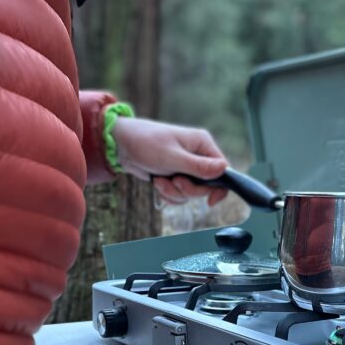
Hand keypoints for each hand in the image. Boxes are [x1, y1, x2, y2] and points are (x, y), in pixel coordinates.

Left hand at [112, 117, 228, 205]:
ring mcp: (187, 167)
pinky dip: (169, 194)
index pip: (223, 169)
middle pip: (208, 185)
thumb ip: (198, 166)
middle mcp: (198, 155)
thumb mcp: (172, 157)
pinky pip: (180, 194)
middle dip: (188, 190)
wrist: (121, 145)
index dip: (220, 187)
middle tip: (174, 182)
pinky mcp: (176, 175)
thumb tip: (223, 170)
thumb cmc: (146, 143)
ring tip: (160, 181)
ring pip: (192, 192)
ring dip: (175, 193)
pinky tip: (157, 183)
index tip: (210, 201)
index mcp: (202, 144)